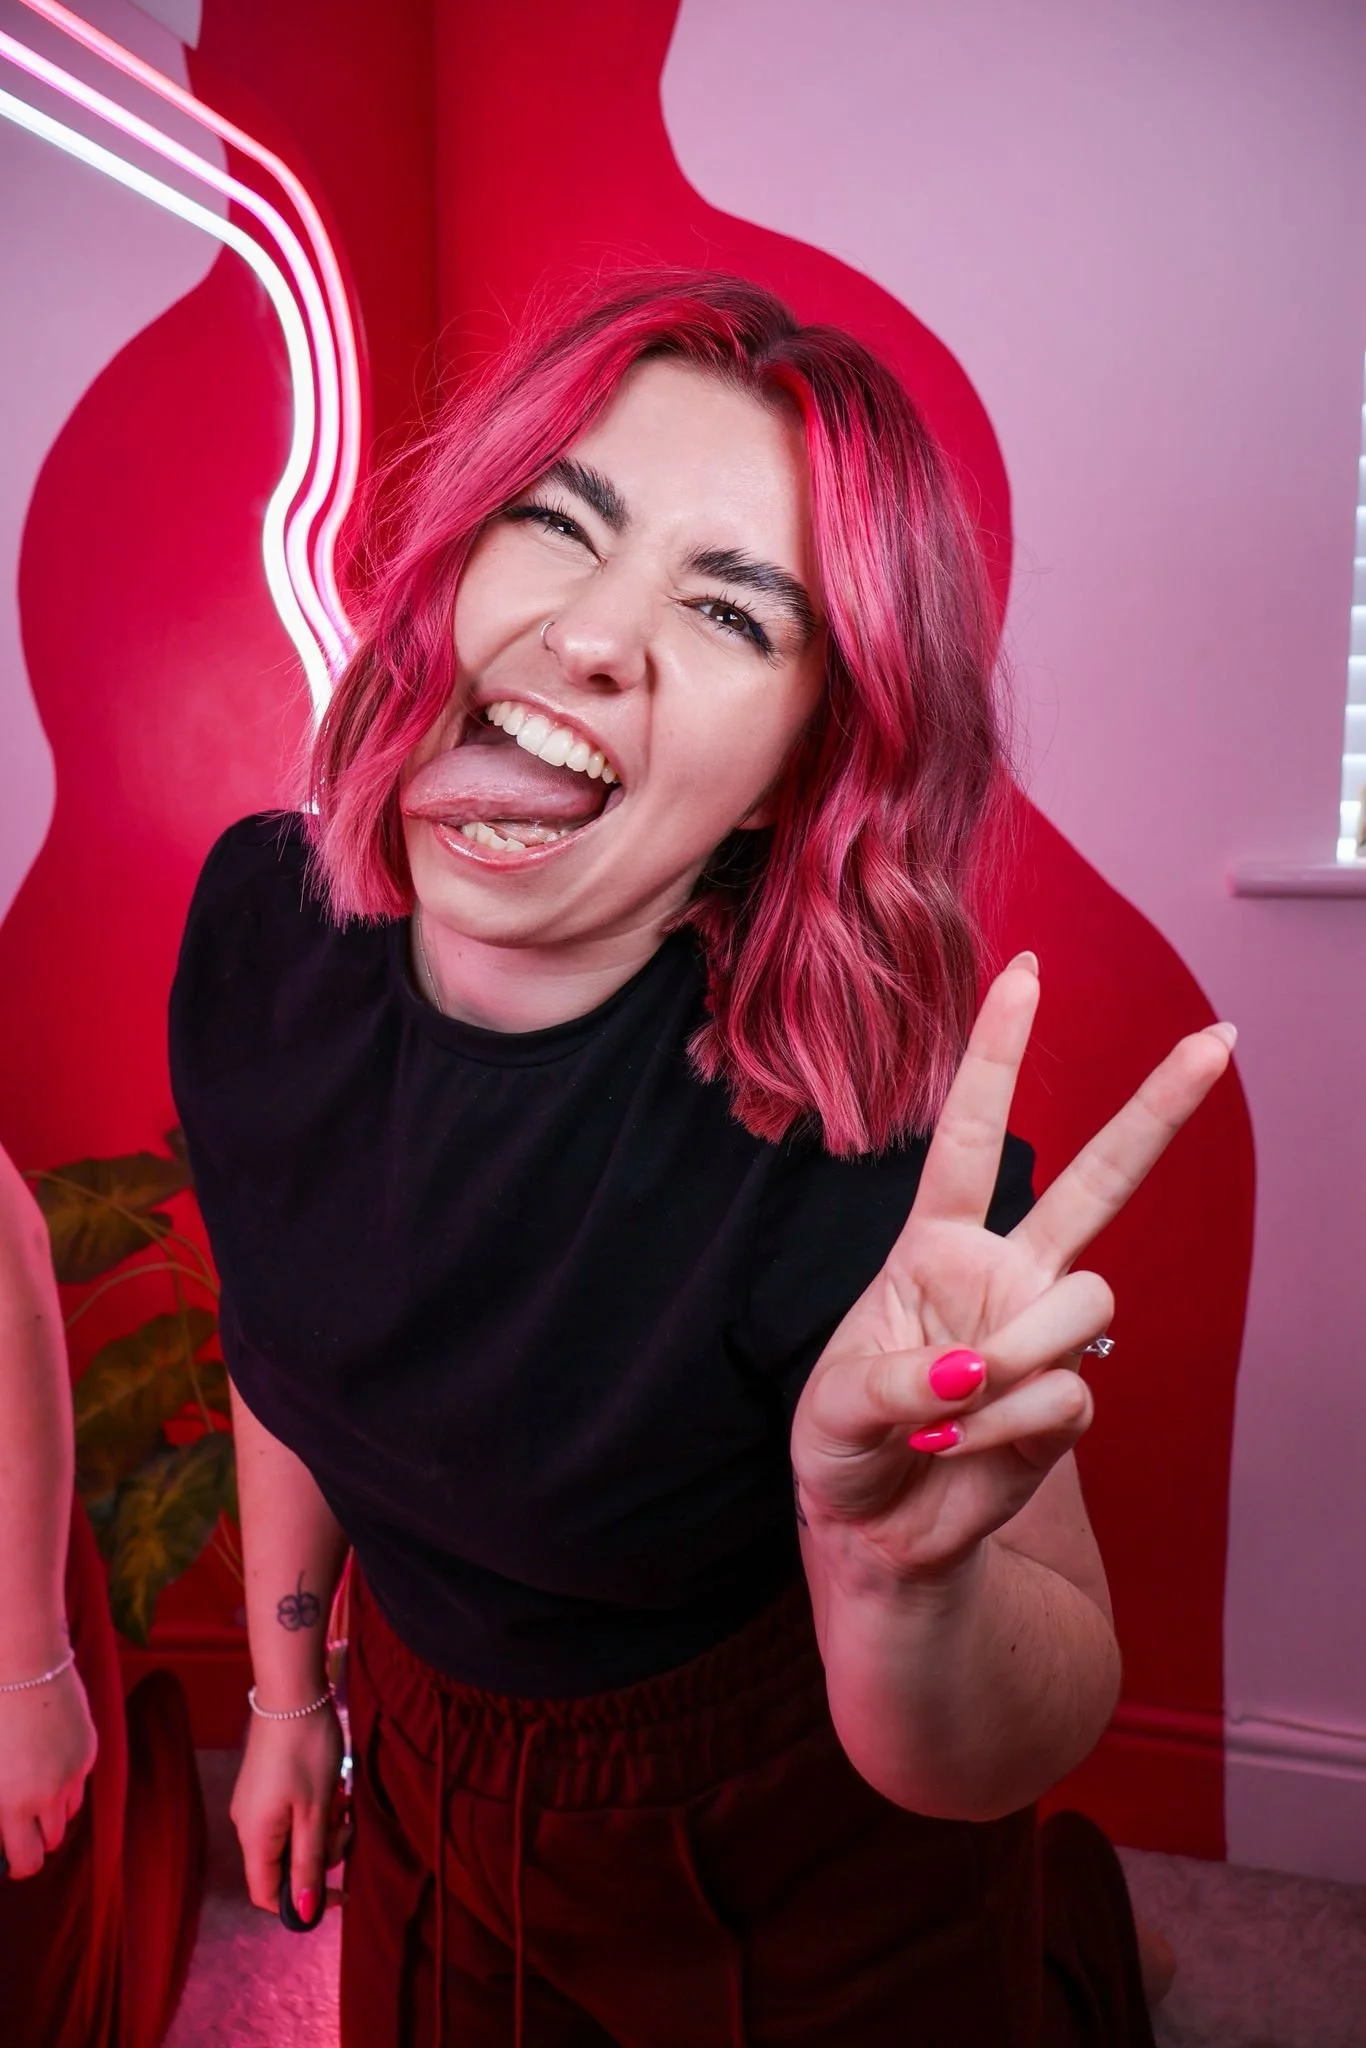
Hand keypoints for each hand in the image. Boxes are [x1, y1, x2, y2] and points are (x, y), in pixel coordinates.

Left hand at [0, 1663, 97, 1878]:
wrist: (22, 1663)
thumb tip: (3, 1830)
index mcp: (12, 1804)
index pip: (27, 1862)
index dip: (19, 1866)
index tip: (10, 1859)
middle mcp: (48, 1794)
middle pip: (52, 1841)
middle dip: (34, 1836)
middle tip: (17, 1819)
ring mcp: (72, 1770)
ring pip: (68, 1812)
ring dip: (51, 1809)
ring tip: (30, 1782)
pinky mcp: (88, 1748)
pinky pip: (78, 1779)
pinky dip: (65, 1777)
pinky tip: (44, 1752)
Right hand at [231, 1702, 348, 1921]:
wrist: (293, 1692)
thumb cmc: (306, 1752)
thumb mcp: (315, 1812)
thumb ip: (308, 1863)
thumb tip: (302, 1914)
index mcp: (254, 1837)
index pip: (267, 1895)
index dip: (301, 1904)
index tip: (339, 1892)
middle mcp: (246, 1824)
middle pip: (283, 1866)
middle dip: (320, 1855)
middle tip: (346, 1828)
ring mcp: (254, 1802)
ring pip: (291, 1838)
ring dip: (321, 1830)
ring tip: (342, 1802)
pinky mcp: (264, 1784)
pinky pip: (289, 1815)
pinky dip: (313, 1811)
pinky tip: (333, 1789)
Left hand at [791, 952, 1234, 1585]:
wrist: (877, 1534)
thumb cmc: (845, 1448)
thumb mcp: (835, 1407)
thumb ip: (898, 1381)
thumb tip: (976, 1368)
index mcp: (934, 1243)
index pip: (967, 1133)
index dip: (997, 1054)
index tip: (1027, 973)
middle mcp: (1004, 1274)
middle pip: (1099, 1179)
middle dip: (1158, 1107)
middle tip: (1220, 1039)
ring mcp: (1044, 1337)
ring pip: (1089, 1305)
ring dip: (1016, 1361)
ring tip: (948, 1417)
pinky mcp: (1068, 1406)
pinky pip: (1067, 1398)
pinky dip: (1006, 1430)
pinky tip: (963, 1452)